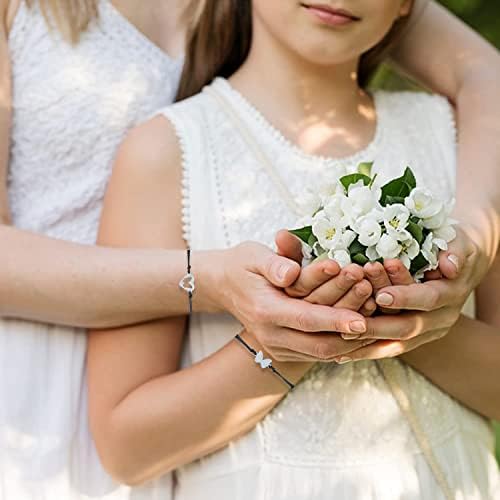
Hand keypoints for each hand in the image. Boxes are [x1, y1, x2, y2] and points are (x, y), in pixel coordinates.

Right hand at [203, 241, 371, 361]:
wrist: (224, 285)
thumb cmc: (243, 265)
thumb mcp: (253, 255)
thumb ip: (274, 263)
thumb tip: (292, 273)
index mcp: (264, 310)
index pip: (306, 319)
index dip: (335, 320)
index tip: (364, 319)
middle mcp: (270, 335)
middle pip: (319, 343)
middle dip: (352, 333)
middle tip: (381, 318)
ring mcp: (277, 347)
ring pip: (322, 352)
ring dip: (351, 341)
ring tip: (379, 323)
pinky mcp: (284, 351)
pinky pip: (318, 353)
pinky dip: (342, 345)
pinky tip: (363, 333)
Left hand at [275, 228, 479, 362]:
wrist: (459, 267)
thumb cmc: (452, 246)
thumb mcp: (458, 243)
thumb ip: (454, 252)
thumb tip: (450, 266)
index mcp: (451, 294)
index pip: (428, 298)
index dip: (405, 297)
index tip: (381, 295)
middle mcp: (441, 319)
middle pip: (408, 326)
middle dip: (378, 323)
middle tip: (351, 319)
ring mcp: (427, 332)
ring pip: (395, 342)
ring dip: (367, 340)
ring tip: (341, 336)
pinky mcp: (413, 339)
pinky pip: (387, 348)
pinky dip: (365, 351)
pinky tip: (340, 354)